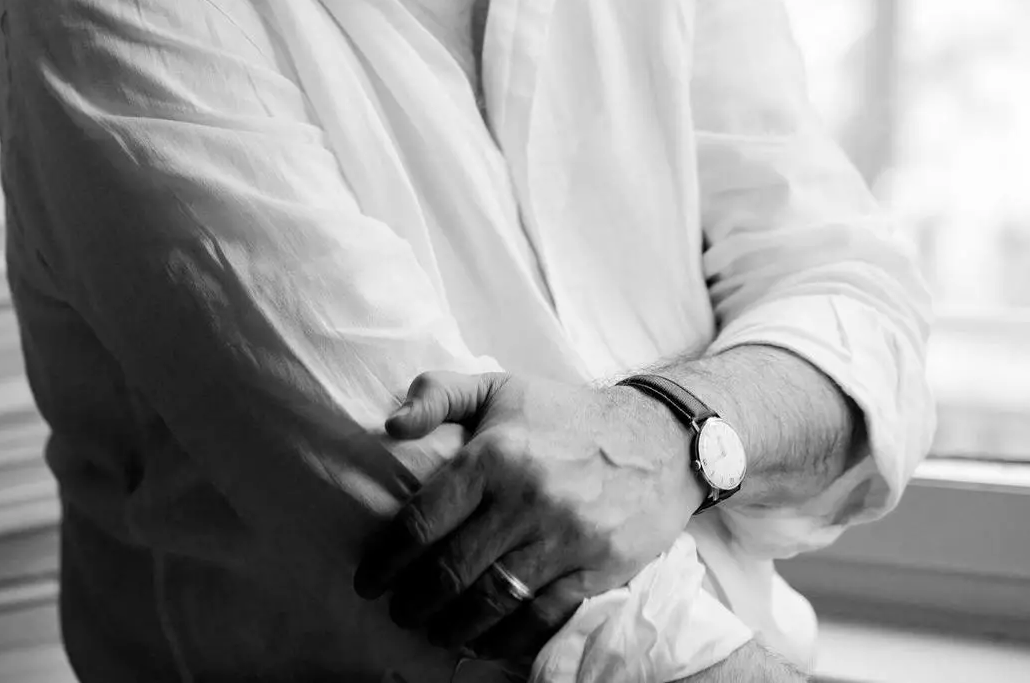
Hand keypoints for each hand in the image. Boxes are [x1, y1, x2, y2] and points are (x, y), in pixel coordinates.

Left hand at [353, 371, 702, 661]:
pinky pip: (545, 617)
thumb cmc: (566, 414)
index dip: (387, 560)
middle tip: (397, 611)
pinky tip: (485, 642)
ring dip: (455, 625)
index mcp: (493, 456)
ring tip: (434, 631)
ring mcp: (566, 538)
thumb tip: (390, 427)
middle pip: (453, 568)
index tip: (368, 579)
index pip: (424, 521)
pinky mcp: (600, 568)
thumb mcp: (499, 386)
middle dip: (415, 600)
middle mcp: (526, 499)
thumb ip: (438, 394)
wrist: (660, 437)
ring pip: (495, 599)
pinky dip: (509, 638)